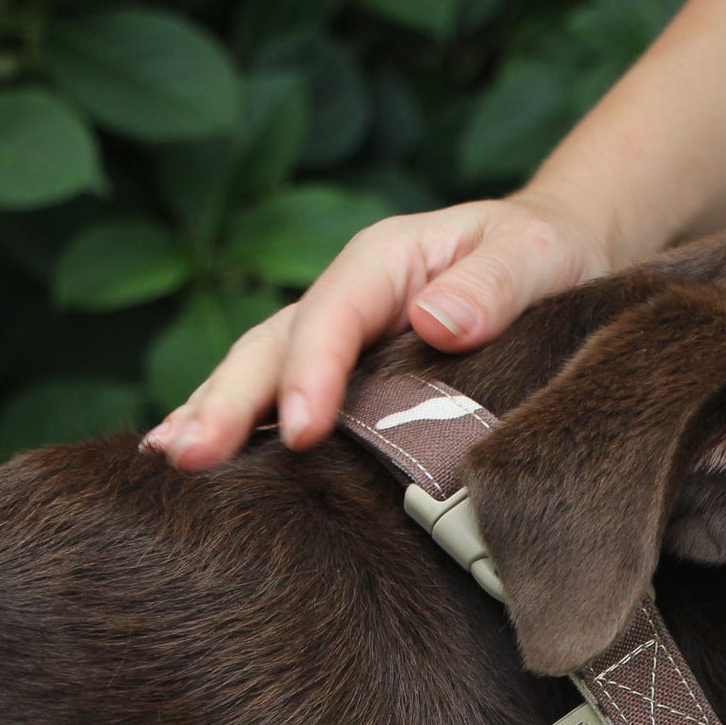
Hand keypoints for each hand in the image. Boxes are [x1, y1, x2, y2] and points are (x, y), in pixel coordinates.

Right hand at [144, 190, 613, 468]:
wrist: (557, 256)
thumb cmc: (546, 256)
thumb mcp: (536, 256)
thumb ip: (494, 285)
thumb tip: (438, 321)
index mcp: (384, 261)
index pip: (334, 315)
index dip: (312, 372)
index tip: (304, 430)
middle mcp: (346, 297)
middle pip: (273, 346)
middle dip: (229, 400)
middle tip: (191, 458)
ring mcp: (336, 339)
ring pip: (259, 373)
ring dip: (212, 415)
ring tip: (168, 464)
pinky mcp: (342, 376)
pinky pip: (279, 400)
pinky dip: (238, 429)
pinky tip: (197, 468)